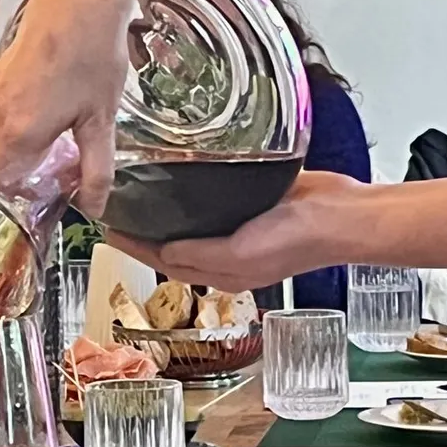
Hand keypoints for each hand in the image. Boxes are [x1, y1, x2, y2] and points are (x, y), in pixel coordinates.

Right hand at [0, 0, 131, 215]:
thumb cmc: (92, 56)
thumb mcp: (101, 119)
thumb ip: (96, 168)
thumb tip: (93, 207)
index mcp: (17, 133)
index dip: (17, 185)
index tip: (46, 180)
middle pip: (7, 148)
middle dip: (35, 151)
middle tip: (74, 139)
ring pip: (13, 118)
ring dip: (37, 120)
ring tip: (77, 102)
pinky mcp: (6, 59)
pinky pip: (16, 92)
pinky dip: (36, 94)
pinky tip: (68, 77)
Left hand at [108, 171, 367, 290]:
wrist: (340, 216)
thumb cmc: (298, 240)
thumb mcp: (241, 253)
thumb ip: (200, 253)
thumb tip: (161, 250)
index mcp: (222, 270)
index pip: (163, 258)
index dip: (132, 244)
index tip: (105, 225)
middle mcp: (228, 252)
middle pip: (173, 243)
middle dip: (142, 230)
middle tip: (114, 206)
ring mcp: (242, 228)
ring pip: (193, 222)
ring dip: (166, 213)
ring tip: (140, 191)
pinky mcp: (256, 203)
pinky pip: (217, 201)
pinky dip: (195, 195)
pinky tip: (185, 176)